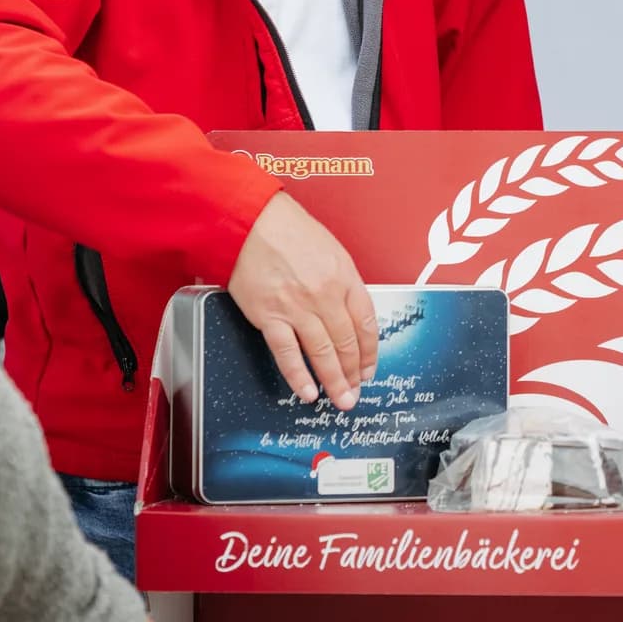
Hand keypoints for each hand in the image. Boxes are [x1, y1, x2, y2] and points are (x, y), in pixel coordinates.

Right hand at [226, 192, 378, 408]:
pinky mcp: (269, 315)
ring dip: (334, 380)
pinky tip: (308, 391)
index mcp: (345, 277)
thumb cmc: (289, 231)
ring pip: (322, 352)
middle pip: (347, 342)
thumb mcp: (332, 251)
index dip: (370, 351)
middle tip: (356, 392)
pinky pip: (288, 353)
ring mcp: (297, 307)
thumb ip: (343, 283)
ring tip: (340, 399)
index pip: (366, 323)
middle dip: (354, 373)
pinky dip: (299, 376)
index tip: (369, 367)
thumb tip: (349, 314)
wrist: (252, 222)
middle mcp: (325, 294)